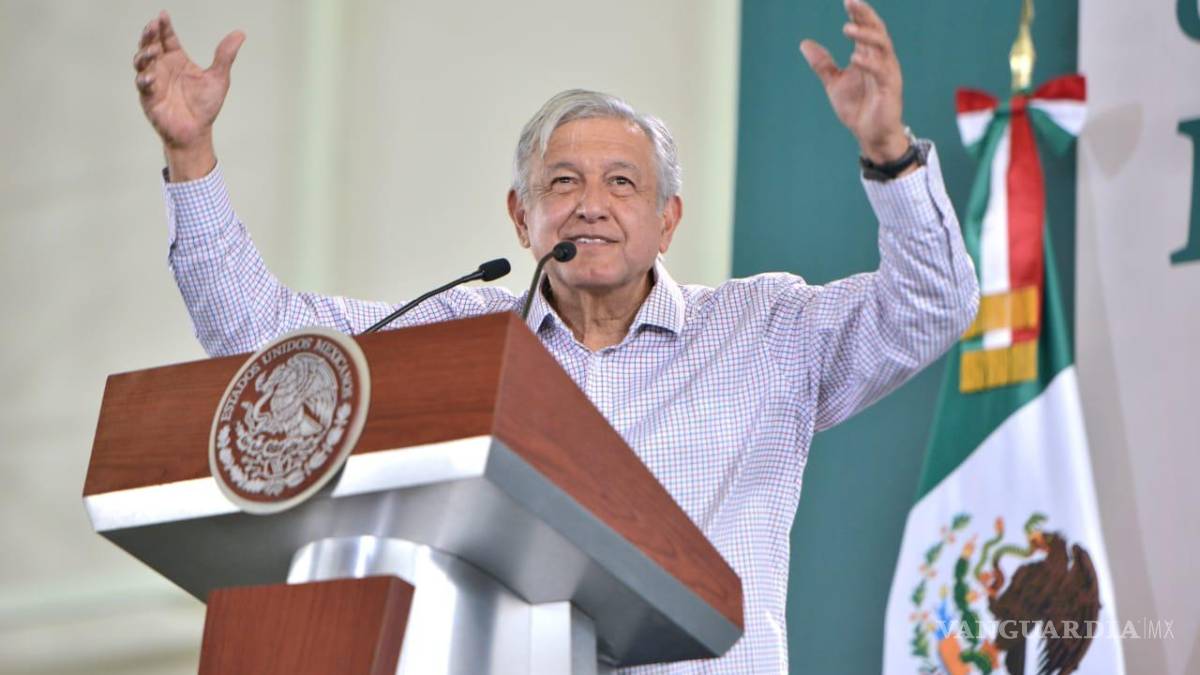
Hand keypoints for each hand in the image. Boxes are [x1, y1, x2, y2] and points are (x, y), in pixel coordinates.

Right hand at [133, 12, 243, 179]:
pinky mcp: (148, 97)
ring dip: (144, 54)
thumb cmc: (205, 106)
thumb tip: (240, 34)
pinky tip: (152, 76)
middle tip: (153, 26)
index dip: (164, 27)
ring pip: (142, 62)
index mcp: (177, 60)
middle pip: (151, 45)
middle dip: (149, 35)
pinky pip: (142, 85)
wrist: (197, 132)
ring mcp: (154, 81)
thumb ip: (225, 56)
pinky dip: (145, 79)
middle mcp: (163, 67)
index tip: (163, 15)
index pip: (168, 39)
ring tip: (153, 50)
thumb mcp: (218, 78)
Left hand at [799, 0, 907, 163]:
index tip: (847, 0)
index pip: (866, 28)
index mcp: (869, 56)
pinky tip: (855, 57)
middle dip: (865, 15)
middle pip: (877, 30)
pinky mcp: (890, 89)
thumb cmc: (857, 107)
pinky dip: (869, 63)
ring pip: (882, 46)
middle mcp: (882, 60)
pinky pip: (882, 71)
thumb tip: (804, 43)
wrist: (869, 135)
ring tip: (847, 29)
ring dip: (865, 35)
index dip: (858, 14)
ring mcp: (888, 73)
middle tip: (851, 2)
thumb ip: (823, 63)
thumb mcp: (834, 83)